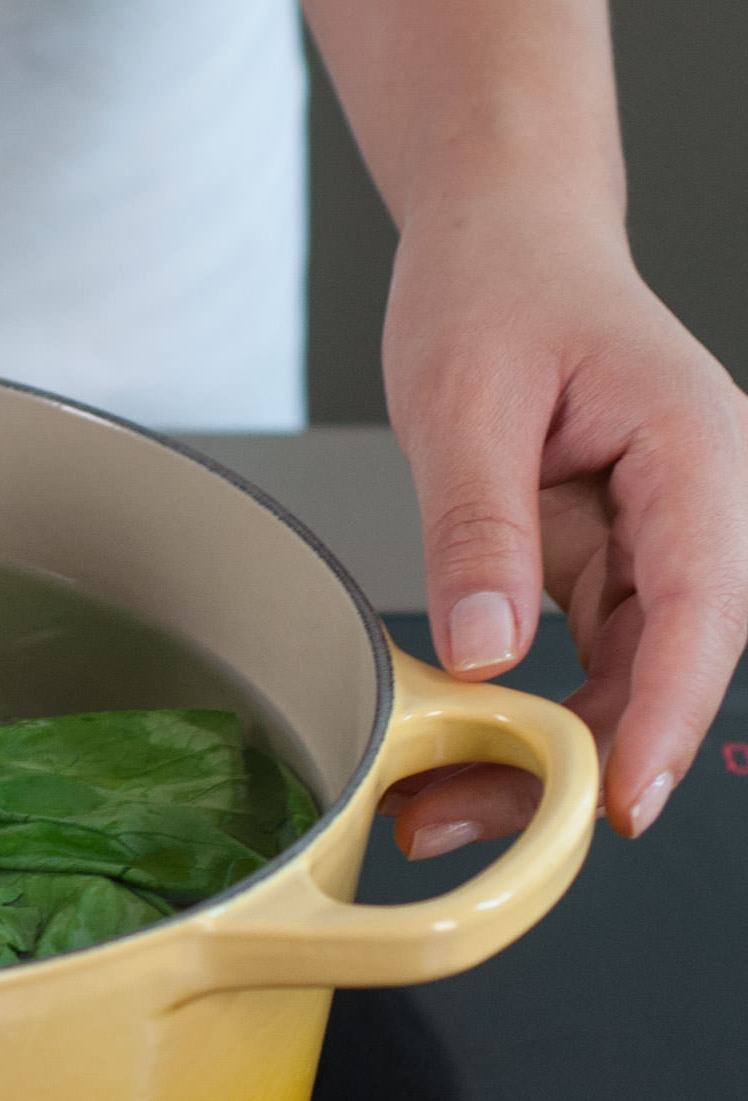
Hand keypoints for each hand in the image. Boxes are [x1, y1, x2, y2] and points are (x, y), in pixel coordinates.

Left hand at [380, 203, 747, 856]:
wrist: (499, 237)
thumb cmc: (496, 285)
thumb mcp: (461, 401)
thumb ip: (477, 527)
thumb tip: (486, 648)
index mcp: (696, 449)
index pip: (702, 607)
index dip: (664, 717)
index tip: (623, 802)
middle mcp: (698, 503)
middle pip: (667, 664)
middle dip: (584, 758)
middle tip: (470, 820)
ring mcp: (658, 537)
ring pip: (625, 676)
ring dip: (548, 748)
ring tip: (440, 804)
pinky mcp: (608, 559)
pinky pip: (583, 656)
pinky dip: (526, 708)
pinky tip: (460, 746)